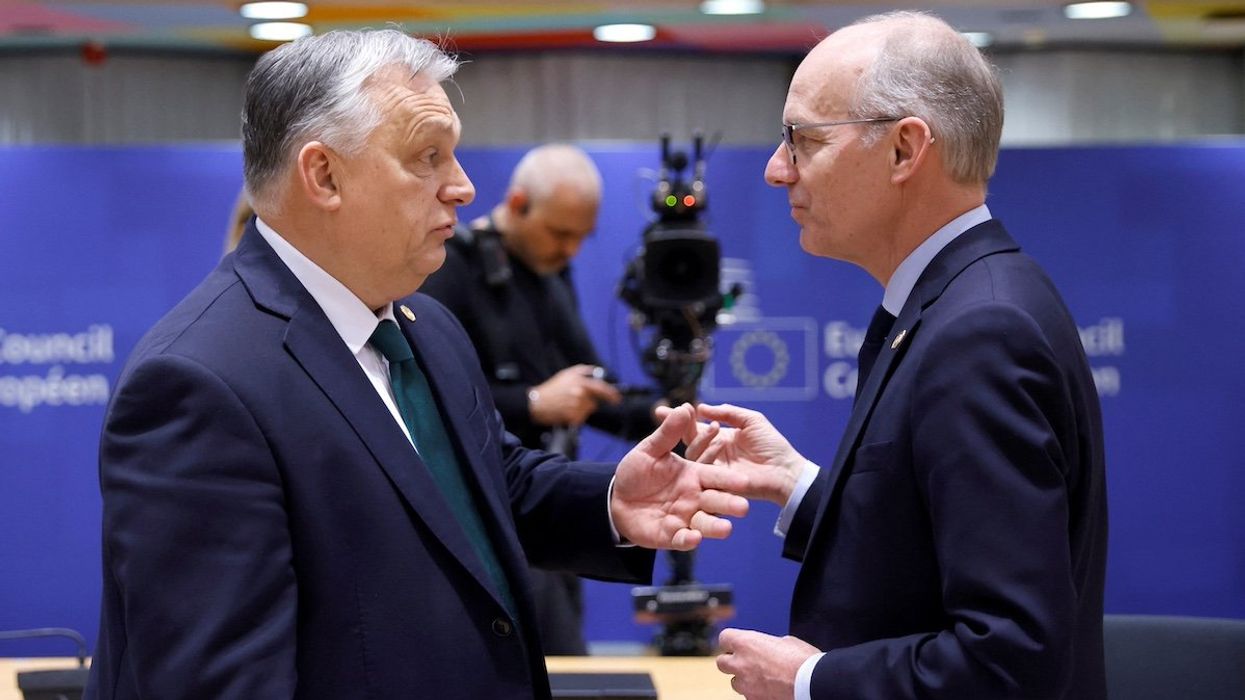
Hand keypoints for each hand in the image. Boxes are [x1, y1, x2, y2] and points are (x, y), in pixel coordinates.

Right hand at [529, 364, 621, 426]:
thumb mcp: (566, 374)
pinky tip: (566, 412)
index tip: (617, 399)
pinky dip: (576, 417)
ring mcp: (576, 406)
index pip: (601, 388)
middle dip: (589, 403)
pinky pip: (581, 418)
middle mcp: (579, 393)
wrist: (537, 402)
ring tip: (568, 406)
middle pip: (594, 403)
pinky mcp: (572, 417)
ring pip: (587, 411)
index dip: (611, 394)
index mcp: (580, 381)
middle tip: (578, 403)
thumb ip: (584, 371)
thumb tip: (598, 372)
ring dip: (581, 410)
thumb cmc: (551, 388)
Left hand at [611, 403, 749, 549]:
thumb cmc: (636, 472)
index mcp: (693, 475)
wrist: (616, 498)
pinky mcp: (671, 535)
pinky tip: (694, 539)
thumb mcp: (650, 450)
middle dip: (730, 504)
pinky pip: (682, 539)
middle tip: (743, 508)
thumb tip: (686, 407)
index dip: (729, 479)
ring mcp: (684, 518)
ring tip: (726, 529)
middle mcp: (694, 498)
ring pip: (705, 524)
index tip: (744, 480)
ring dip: (716, 528)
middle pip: (716, 501)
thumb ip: (668, 432)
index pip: (715, 476)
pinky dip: (688, 540)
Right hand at [659, 403, 807, 505]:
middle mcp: (712, 453)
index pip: (693, 427)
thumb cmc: (771, 445)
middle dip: (674, 427)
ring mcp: (713, 468)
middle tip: (665, 415)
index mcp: (718, 439)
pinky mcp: (717, 482)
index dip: (678, 419)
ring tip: (702, 425)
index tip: (660, 410)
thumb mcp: (751, 420)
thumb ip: (728, 412)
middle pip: (688, 440)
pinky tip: (715, 442)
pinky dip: (706, 455)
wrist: (785, 470)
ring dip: (695, 437)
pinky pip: (703, 469)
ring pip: (693, 454)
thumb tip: (702, 408)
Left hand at [716, 628, 819, 699]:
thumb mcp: (787, 642)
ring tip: (762, 678)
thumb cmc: (803, 660)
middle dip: (731, 662)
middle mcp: (740, 664)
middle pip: (721, 662)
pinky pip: (749, 696)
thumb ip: (770, 644)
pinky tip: (771, 690)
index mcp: (746, 643)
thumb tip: (770, 648)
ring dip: (744, 680)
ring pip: (735, 683)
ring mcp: (746, 686)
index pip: (724, 638)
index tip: (739, 644)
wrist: (812, 684)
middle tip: (746, 662)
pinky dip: (756, 693)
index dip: (732, 641)